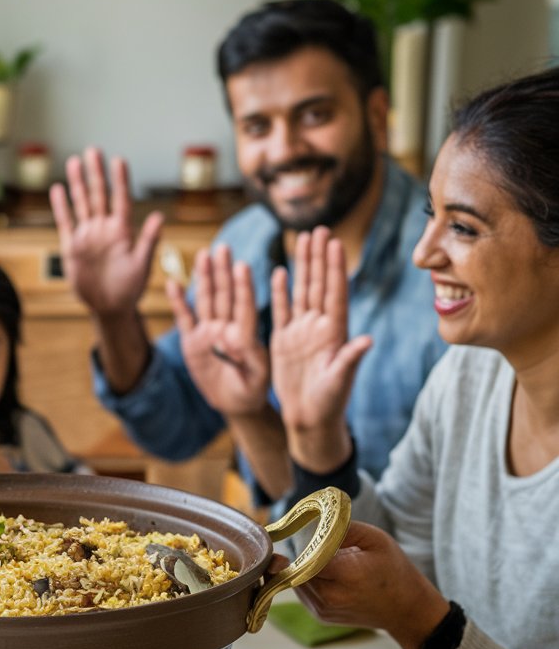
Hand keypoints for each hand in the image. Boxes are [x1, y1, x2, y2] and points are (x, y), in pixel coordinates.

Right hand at [49, 147, 163, 317]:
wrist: (110, 307)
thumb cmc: (131, 288)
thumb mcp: (142, 265)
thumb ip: (148, 240)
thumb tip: (160, 216)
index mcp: (123, 232)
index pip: (121, 200)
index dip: (120, 180)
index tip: (118, 159)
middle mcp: (105, 229)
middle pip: (99, 195)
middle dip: (95, 173)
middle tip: (93, 150)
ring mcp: (88, 236)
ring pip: (82, 204)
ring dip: (77, 184)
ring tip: (74, 161)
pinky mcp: (72, 247)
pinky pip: (66, 222)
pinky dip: (61, 206)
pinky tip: (58, 189)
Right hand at [168, 244, 269, 415]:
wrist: (237, 403)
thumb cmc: (253, 391)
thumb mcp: (258, 378)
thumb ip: (253, 358)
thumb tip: (242, 339)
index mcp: (246, 336)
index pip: (244, 308)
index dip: (243, 288)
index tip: (243, 266)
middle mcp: (227, 329)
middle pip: (225, 296)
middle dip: (223, 272)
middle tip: (223, 248)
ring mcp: (209, 333)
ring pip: (206, 301)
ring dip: (205, 278)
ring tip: (204, 255)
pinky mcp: (193, 342)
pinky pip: (185, 318)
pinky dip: (178, 301)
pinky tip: (173, 283)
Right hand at [270, 227, 371, 470]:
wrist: (309, 420)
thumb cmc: (329, 403)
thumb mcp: (341, 381)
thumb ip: (351, 359)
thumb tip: (368, 340)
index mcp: (334, 332)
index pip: (335, 292)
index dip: (334, 267)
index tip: (335, 242)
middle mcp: (319, 326)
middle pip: (318, 284)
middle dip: (319, 256)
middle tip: (319, 228)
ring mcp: (301, 332)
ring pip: (302, 291)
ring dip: (303, 265)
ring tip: (303, 239)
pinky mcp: (284, 341)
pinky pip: (282, 310)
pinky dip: (281, 291)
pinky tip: (279, 271)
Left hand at [271, 521, 449, 648]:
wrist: (407, 611)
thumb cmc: (394, 570)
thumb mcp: (374, 539)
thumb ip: (341, 528)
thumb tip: (313, 522)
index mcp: (347, 574)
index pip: (307, 555)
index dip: (304, 542)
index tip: (308, 532)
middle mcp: (331, 596)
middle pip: (298, 567)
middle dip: (302, 553)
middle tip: (313, 541)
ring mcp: (324, 609)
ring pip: (296, 579)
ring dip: (303, 566)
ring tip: (324, 557)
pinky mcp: (321, 615)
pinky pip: (302, 590)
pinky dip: (307, 578)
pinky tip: (325, 572)